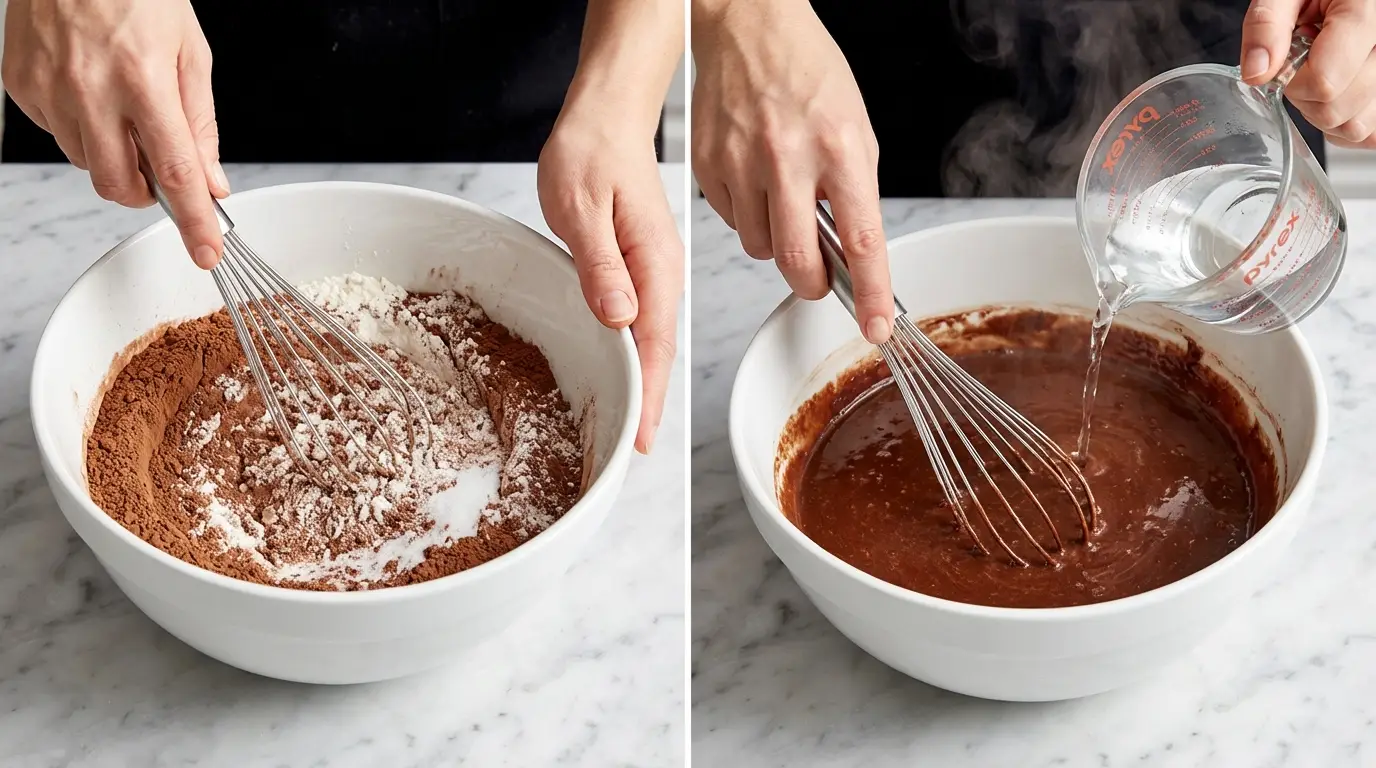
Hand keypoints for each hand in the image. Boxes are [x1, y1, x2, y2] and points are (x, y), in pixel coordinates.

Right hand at [2, 0, 228, 266]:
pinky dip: (82, 129)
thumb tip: (212, 181)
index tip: (204, 253)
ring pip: (88, 164)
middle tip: (160, 168)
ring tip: (124, 107)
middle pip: (121, 185)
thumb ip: (201, 124)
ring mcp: (48, 89)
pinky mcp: (20, 86)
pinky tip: (91, 91)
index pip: (175, 173)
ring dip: (114, 156)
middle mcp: (90, 89)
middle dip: (147, 193)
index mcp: (143, 80)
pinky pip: (58, 135)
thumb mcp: (190, 52)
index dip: (194, 221)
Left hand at [538, 102, 683, 454]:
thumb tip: (619, 316)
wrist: (605, 117)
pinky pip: (642, 320)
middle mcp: (663, 273)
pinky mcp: (640, 266)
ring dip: (644, 380)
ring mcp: (655, 271)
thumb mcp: (583, 208)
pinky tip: (624, 370)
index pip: (656, 343)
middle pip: (660, 351)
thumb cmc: (591, 154)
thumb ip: (601, 265)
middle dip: (650, 402)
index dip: (650, 395)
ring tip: (632, 425)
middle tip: (633, 449)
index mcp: (655, 264)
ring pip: (652, 339)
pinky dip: (635, 352)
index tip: (641, 436)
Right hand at [692, 0, 893, 343]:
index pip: (860, 239)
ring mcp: (741, 162)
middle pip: (796, 260)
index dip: (870, 292)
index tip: (874, 327)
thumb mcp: (853, 126)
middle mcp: (788, 156)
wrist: (747, 26)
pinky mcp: (707, 165)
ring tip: (781, 199)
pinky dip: (746, 215)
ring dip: (774, 242)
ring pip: (758, 248)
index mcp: (838, 146)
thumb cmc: (806, 73)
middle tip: (818, 278)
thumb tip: (852, 257)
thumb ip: (854, 192)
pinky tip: (753, 179)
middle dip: (811, 283)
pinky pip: (730, 222)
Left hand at [1242, 0, 1375, 147]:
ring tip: (1324, 78)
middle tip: (1303, 70)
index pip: (1324, 82)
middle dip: (1307, 100)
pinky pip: (1371, 132)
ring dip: (1328, 114)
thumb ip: (1267, 25)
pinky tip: (1337, 96)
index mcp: (1366, 13)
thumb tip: (1256, 73)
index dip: (1293, 83)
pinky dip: (1348, 123)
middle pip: (1339, 110)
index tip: (1286, 64)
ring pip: (1358, 127)